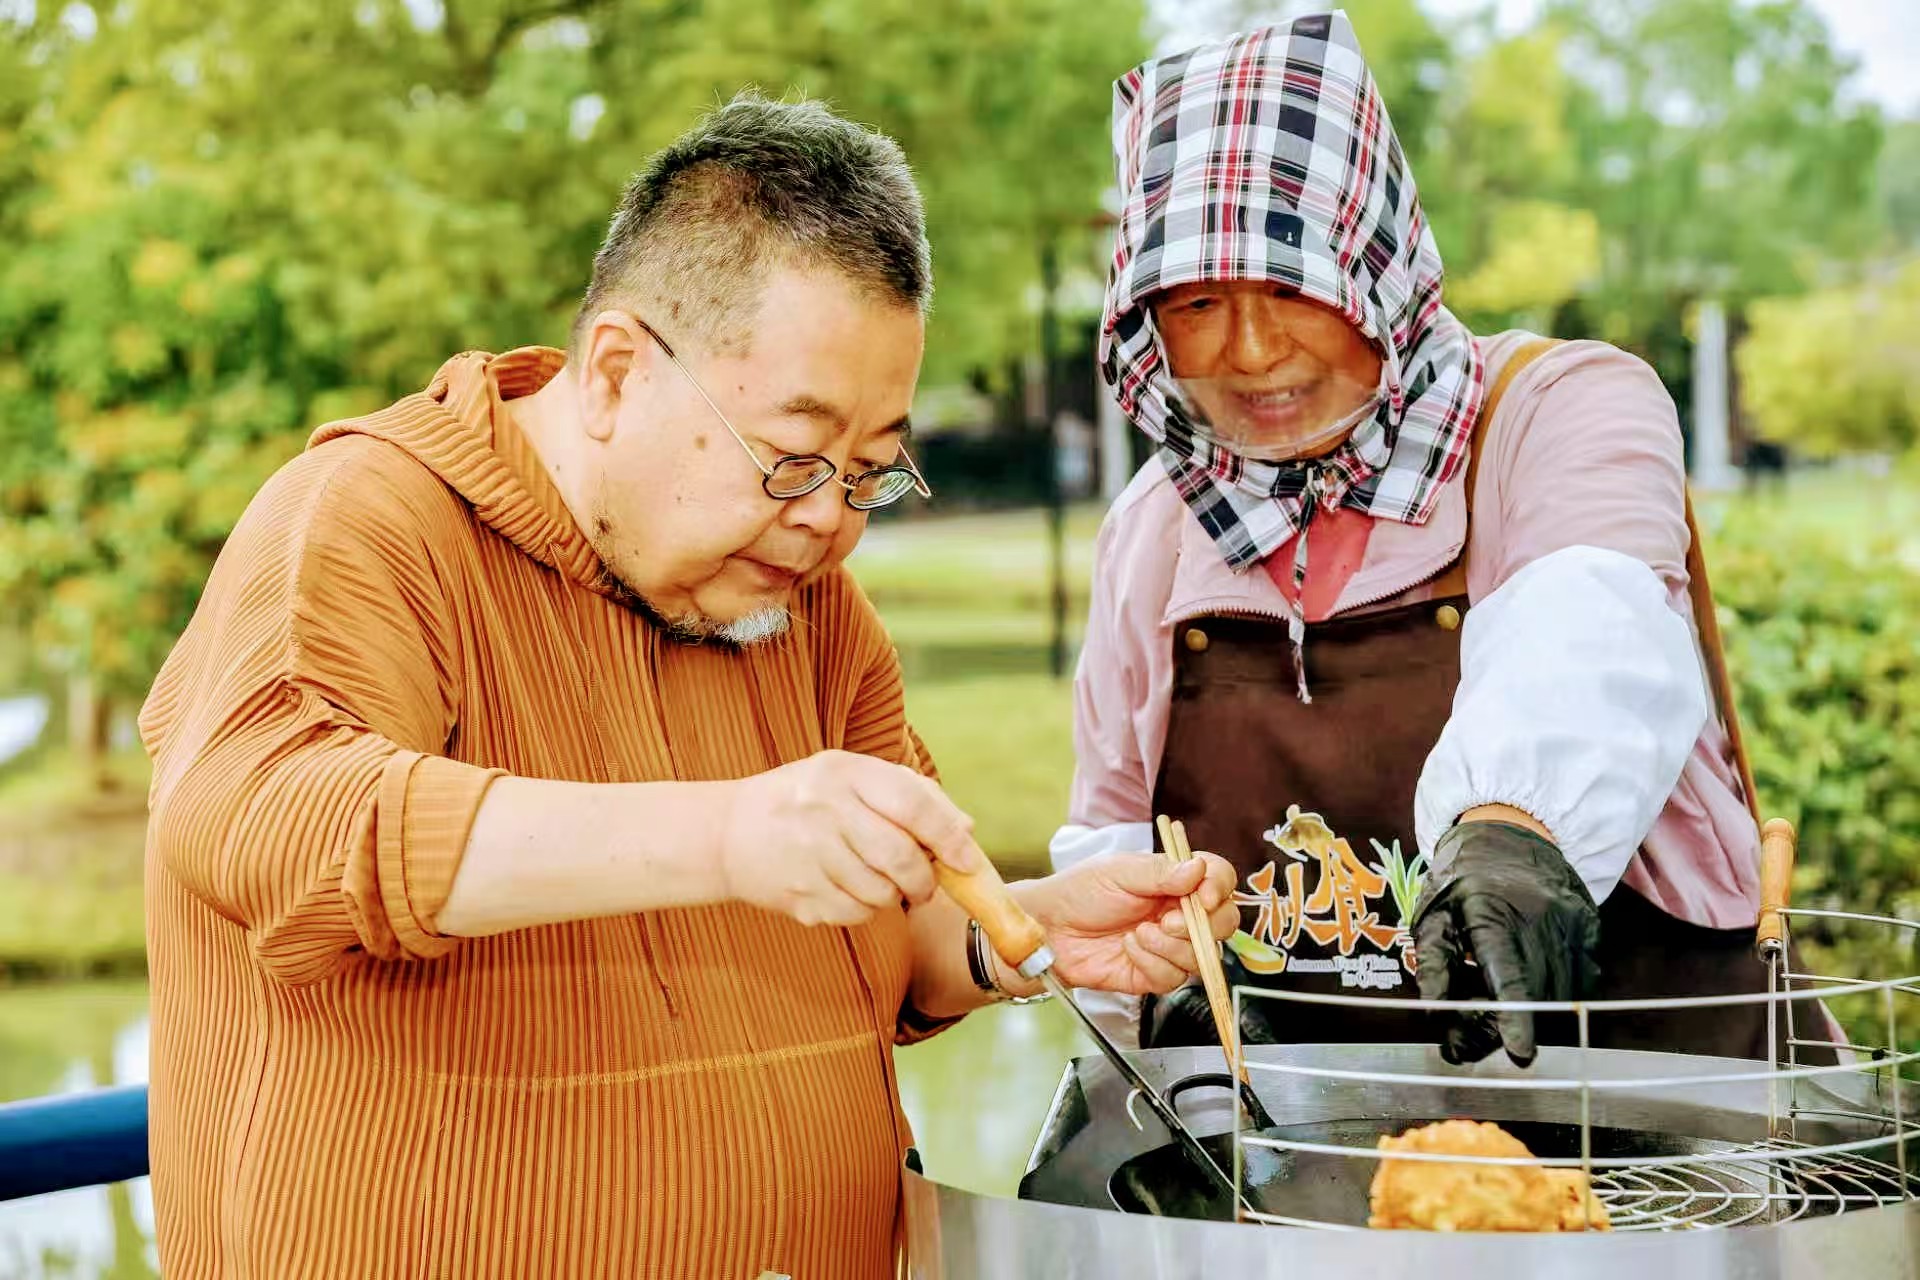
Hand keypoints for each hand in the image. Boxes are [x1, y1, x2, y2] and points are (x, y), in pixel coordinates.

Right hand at [720, 750, 980, 927]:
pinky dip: (864, 911)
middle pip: (900, 857)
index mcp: (844, 772)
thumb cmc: (807, 800)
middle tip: (925, 886)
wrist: (728, 833)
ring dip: (893, 897)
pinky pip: (854, 914)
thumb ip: (911, 796)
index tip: (966, 859)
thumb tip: (965, 831)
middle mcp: (824, 810)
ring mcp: (808, 854)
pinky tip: (847, 890)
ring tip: (877, 882)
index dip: (947, 836)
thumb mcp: (852, 778)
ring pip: (880, 893)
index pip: (912, 805)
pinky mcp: (798, 894)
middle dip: (924, 880)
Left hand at [1012, 850, 1237, 995]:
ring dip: (1172, 946)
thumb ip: (1160, 872)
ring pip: (1201, 955)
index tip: (1202, 896)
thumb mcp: (1119, 872)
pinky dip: (1152, 963)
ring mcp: (1168, 946)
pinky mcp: (1152, 974)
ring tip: (1139, 933)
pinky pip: (1173, 978)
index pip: (1219, 879)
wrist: (1049, 929)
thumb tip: (1198, 868)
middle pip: (1223, 923)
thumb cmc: (1079, 892)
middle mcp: (1178, 913)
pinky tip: (1129, 949)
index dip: (1219, 887)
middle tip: (1169, 920)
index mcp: (1174, 881)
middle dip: (1202, 924)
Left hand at [1412, 820, 1601, 1066]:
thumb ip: (1434, 963)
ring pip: (1562, 992)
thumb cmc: (1461, 880)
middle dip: (1506, 1028)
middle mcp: (1539, 917)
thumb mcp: (1433, 914)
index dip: (1515, 1015)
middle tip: (1466, 1044)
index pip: (1508, 973)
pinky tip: (1529, 989)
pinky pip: (1581, 980)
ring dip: (1533, 1016)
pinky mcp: (1591, 929)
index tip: (1520, 1052)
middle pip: (1535, 992)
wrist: (1511, 835)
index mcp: (1492, 911)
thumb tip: (1434, 1012)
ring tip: (1493, 1012)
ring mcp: (1571, 923)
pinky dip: (1556, 997)